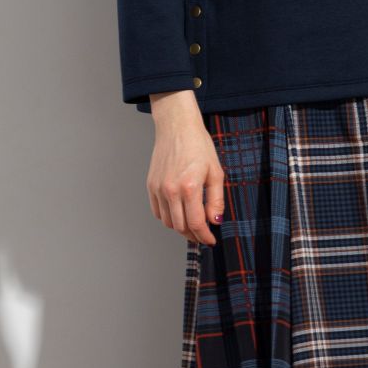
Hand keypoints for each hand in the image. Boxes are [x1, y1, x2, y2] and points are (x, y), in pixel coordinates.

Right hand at [145, 91, 225, 243]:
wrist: (176, 127)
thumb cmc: (198, 146)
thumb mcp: (216, 172)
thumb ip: (216, 200)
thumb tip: (215, 221)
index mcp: (189, 187)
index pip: (196, 223)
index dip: (205, 236)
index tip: (211, 240)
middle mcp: (170, 190)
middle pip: (180, 226)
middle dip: (194, 235)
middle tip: (203, 236)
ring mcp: (158, 189)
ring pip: (168, 222)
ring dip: (180, 228)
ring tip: (192, 226)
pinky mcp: (151, 186)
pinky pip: (158, 212)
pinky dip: (168, 218)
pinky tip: (179, 214)